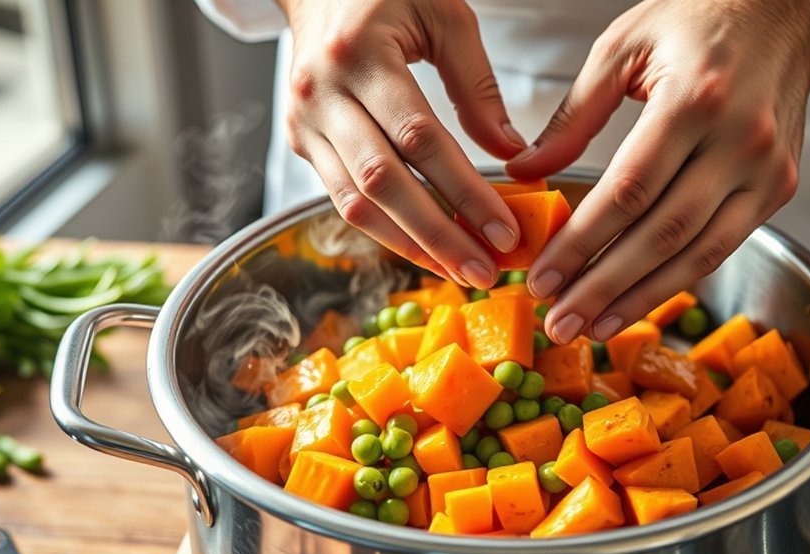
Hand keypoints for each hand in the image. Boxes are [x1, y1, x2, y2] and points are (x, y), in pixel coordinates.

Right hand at [279, 0, 526, 287]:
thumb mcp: (444, 16)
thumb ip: (476, 85)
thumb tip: (508, 151)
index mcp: (360, 55)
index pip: (420, 139)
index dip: (464, 192)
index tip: (504, 229)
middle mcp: (322, 94)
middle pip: (382, 184)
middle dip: (437, 235)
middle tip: (482, 271)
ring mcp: (306, 122)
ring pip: (355, 203)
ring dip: (409, 245)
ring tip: (457, 271)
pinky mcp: (302, 142)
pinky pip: (343, 198)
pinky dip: (385, 229)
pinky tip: (424, 247)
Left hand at [505, 0, 809, 343]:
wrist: (786, 13)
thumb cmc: (699, 18)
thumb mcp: (623, 47)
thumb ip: (573, 115)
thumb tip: (525, 172)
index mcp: (694, 98)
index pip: (627, 191)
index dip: (582, 243)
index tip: (543, 278)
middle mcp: (739, 140)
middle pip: (662, 233)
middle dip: (605, 286)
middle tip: (561, 322)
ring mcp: (767, 170)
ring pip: (698, 253)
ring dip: (642, 298)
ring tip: (594, 327)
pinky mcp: (780, 188)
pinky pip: (724, 246)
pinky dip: (679, 279)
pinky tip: (639, 300)